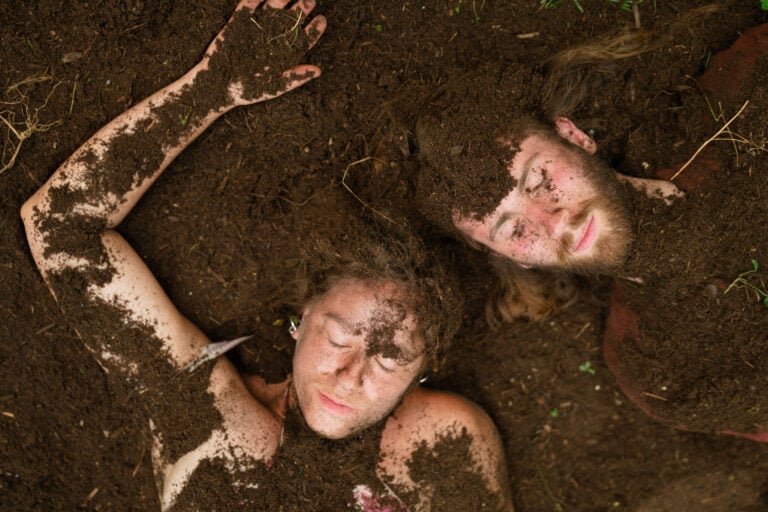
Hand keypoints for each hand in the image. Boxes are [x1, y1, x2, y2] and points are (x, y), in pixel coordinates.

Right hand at [200, 0, 325, 105]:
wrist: (218, 87)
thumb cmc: (249, 90)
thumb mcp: (275, 86)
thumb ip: (296, 77)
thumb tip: (319, 70)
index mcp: (285, 52)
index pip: (303, 38)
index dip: (314, 29)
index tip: (322, 20)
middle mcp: (273, 37)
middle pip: (291, 19)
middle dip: (301, 8)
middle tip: (310, 0)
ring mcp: (256, 28)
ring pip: (272, 9)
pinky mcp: (238, 22)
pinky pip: (247, 6)